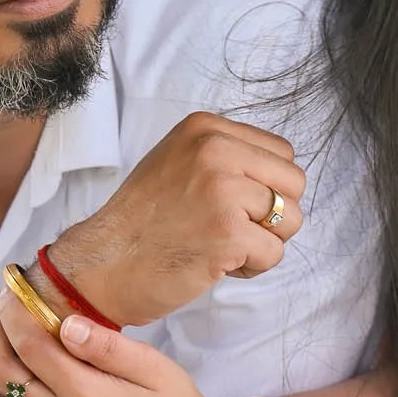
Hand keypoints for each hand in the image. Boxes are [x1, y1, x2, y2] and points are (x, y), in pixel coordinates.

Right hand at [47, 111, 305, 326]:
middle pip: (294, 182)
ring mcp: (222, 190)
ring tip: (222, 246)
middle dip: (273, 214)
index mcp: (205, 128)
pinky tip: (215, 264)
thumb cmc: (141, 222)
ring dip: (264, 242)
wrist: (103, 265)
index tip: (229, 204)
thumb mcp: (177, 161)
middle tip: (231, 229)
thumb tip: (279, 172)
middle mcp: (215, 149)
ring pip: (292, 218)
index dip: (265, 186)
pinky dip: (252, 267)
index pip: (281, 152)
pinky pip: (275, 254)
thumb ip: (225, 156)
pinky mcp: (228, 232)